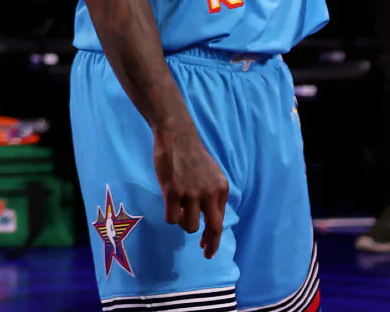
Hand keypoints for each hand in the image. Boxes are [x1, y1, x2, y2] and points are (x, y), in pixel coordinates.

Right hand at [153, 121, 228, 257]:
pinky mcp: (172, 192)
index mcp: (221, 190)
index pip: (220, 221)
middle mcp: (210, 194)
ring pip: (188, 226)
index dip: (213, 237)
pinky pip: (171, 218)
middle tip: (204, 253)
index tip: (207, 248)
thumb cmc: (192, 155)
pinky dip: (170, 216)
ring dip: (182, 223)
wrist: (176, 136)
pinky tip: (168, 206)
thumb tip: (207, 216)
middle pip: (212, 228)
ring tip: (176, 210)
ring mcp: (191, 194)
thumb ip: (212, 195)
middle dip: (209, 244)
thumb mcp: (212, 175)